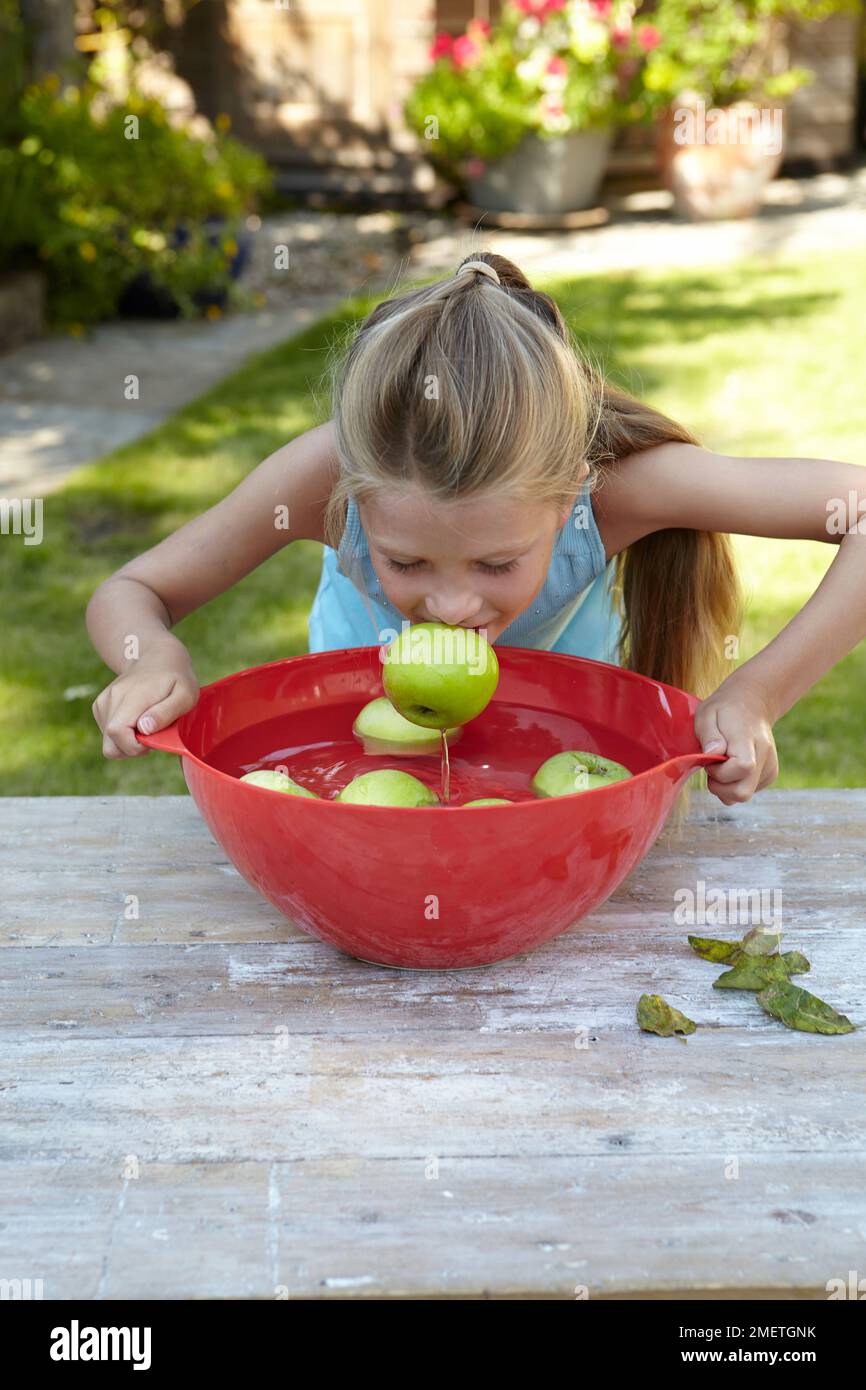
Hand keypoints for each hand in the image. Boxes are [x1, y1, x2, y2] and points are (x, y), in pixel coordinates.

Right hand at [91, 638, 198, 758]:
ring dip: (129, 743)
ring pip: (109, 743)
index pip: (117, 733)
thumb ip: (166, 712)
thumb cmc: (176, 678)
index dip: (135, 747)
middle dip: (132, 750)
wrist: (156, 656)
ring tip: (148, 724)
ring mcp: (103, 703)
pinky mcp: (100, 707)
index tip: (153, 739)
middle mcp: (111, 700)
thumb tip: (143, 729)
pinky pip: (108, 736)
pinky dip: (123, 735)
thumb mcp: (185, 695)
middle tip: (153, 735)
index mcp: (131, 697)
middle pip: (110, 746)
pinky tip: (138, 720)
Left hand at [693, 682, 778, 805]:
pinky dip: (734, 784)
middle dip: (720, 786)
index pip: (743, 768)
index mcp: (749, 740)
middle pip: (743, 792)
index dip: (720, 772)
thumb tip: (712, 754)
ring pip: (743, 795)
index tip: (711, 758)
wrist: (751, 704)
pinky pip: (746, 791)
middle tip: (712, 766)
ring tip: (722, 764)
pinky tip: (732, 766)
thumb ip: (709, 735)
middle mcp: (765, 757)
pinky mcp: (769, 775)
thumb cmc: (725, 710)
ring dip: (725, 786)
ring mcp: (769, 768)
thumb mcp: (707, 714)